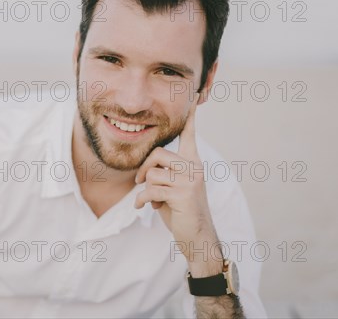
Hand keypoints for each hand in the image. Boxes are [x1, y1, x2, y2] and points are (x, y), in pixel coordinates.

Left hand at [134, 93, 220, 264]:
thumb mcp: (173, 188)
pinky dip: (142, 200)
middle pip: (157, 153)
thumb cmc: (182, 212)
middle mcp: (194, 168)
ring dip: (145, 189)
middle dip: (143, 168)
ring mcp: (190, 180)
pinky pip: (150, 189)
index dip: (190, 118)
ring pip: (152, 173)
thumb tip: (144, 171)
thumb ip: (164, 174)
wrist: (197, 237)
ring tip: (151, 200)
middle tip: (140, 181)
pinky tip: (144, 207)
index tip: (194, 98)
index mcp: (193, 163)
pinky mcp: (183, 194)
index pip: (190, 136)